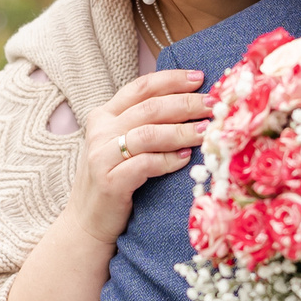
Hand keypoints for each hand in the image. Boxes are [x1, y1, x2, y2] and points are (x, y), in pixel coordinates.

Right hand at [66, 70, 209, 243]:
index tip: (200, 78)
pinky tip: (186, 159)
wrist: (87, 222)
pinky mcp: (110, 181)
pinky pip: (145, 164)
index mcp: (104, 115)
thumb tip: (191, 104)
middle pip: (150, 107)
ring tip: (206, 132)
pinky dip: (169, 160)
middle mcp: (100, 131)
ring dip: (182, 131)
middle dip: (186, 103)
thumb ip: (145, 124)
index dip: (172, 80)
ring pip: (149, 134)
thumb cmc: (114, 180)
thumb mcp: (122, 145)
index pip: (141, 87)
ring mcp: (101, 156)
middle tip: (213, 105)